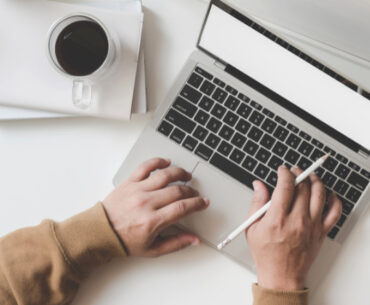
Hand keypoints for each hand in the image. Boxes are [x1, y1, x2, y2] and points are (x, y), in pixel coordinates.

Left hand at [103, 158, 208, 256]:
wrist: (100, 232)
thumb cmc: (125, 241)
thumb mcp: (153, 249)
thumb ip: (176, 243)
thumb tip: (194, 239)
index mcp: (152, 221)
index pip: (182, 208)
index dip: (197, 203)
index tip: (203, 202)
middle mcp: (146, 203)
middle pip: (177, 190)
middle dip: (191, 191)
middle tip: (195, 193)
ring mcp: (137, 190)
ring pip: (165, 175)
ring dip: (180, 173)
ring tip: (186, 176)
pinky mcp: (129, 182)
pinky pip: (146, 166)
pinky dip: (158, 161)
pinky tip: (166, 162)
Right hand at [246, 166, 341, 290]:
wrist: (281, 276)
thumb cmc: (266, 254)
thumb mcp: (252, 228)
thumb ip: (256, 203)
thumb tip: (258, 185)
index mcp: (277, 219)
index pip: (286, 186)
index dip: (284, 173)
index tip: (282, 170)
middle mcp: (297, 220)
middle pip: (303, 187)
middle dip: (298, 173)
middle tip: (294, 171)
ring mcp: (312, 226)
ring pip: (320, 194)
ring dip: (315, 180)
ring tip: (309, 176)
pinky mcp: (321, 232)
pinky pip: (334, 212)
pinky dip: (334, 199)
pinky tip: (328, 194)